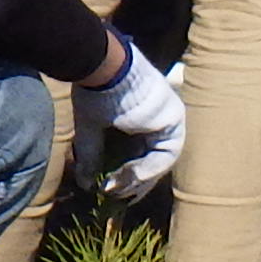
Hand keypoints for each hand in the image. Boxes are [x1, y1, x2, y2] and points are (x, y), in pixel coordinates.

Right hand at [96, 46, 187, 200]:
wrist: (105, 67)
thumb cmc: (96, 90)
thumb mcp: (91, 128)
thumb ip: (92, 156)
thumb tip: (86, 184)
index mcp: (141, 117)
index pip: (139, 154)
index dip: (127, 176)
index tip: (112, 191)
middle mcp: (160, 118)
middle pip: (151, 160)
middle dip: (133, 182)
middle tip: (116, 195)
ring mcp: (170, 118)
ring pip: (159, 161)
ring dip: (138, 178)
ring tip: (118, 187)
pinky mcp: (175, 119)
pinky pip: (165, 154)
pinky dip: (147, 169)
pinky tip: (128, 177)